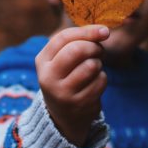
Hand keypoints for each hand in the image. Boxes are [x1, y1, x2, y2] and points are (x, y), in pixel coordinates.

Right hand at [35, 25, 109, 145]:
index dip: (87, 31)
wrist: (63, 116)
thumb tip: (103, 31)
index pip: (63, 38)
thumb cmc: (66, 77)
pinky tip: (94, 83)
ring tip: (93, 68)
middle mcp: (48, 77)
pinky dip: (102, 78)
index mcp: (42, 61)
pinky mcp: (79, 104)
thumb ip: (77, 41)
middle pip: (76, 50)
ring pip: (91, 65)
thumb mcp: (61, 59)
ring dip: (98, 64)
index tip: (104, 31)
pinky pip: (100, 81)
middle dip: (94, 47)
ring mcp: (63, 93)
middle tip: (99, 51)